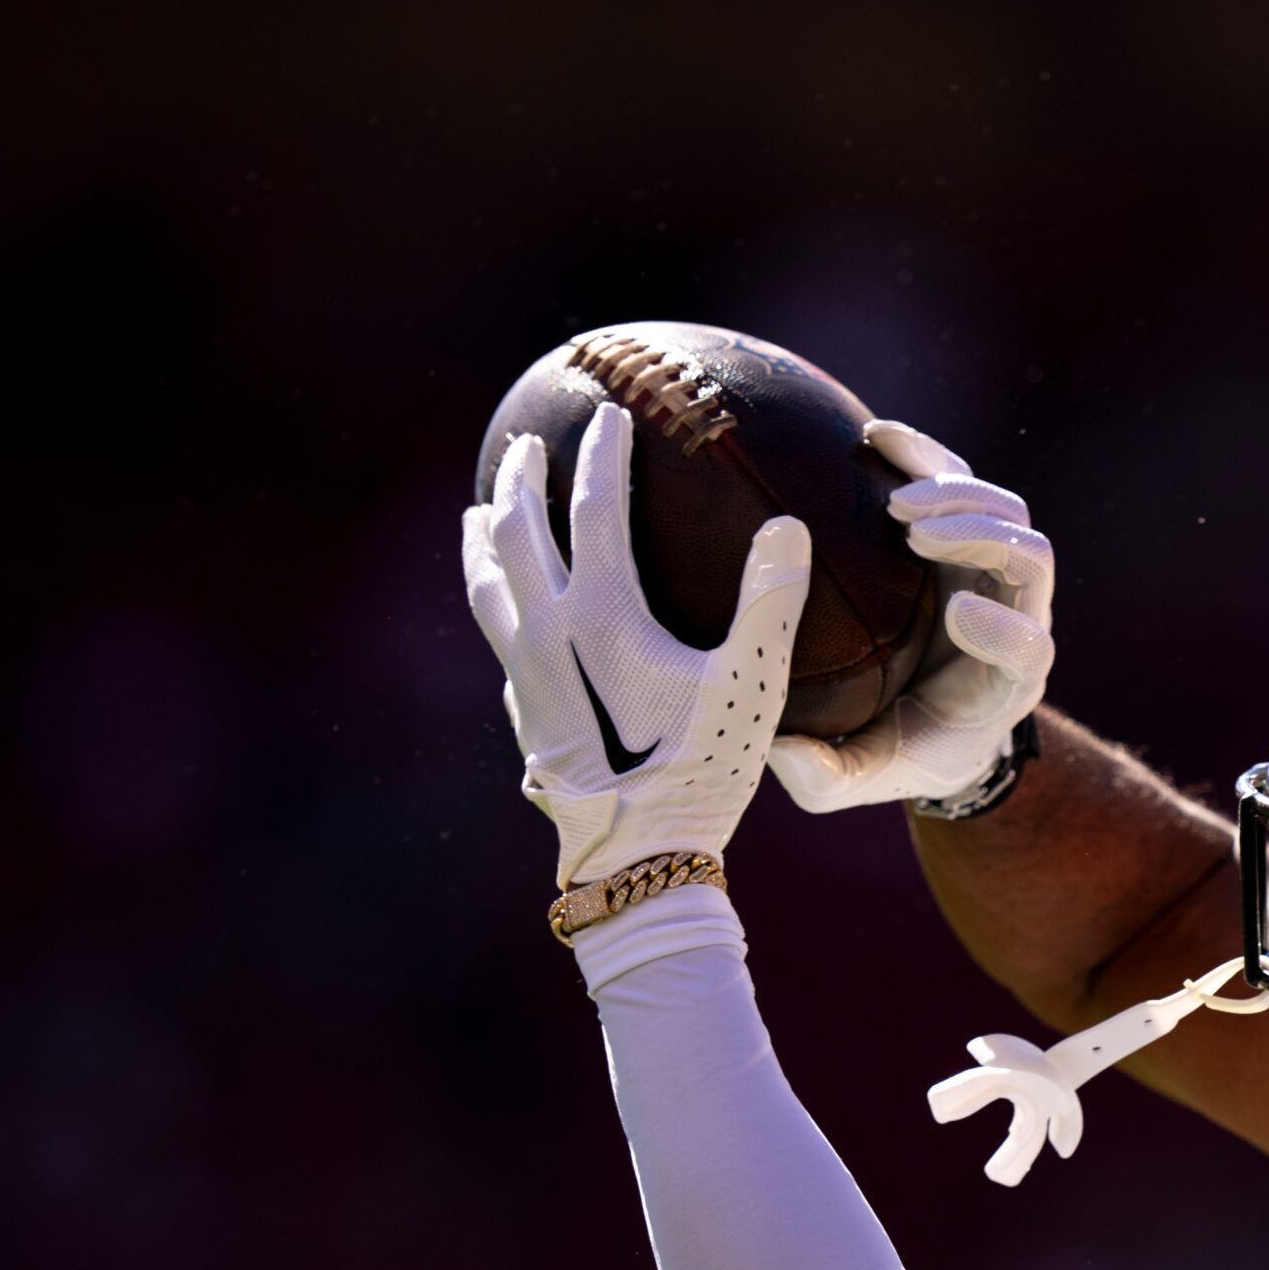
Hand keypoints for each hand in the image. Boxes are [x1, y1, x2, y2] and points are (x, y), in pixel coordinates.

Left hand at [463, 401, 812, 885]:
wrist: (639, 855)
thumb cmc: (702, 770)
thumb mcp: (750, 684)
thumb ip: (769, 603)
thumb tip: (788, 527)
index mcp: (598, 616)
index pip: (595, 510)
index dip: (603, 455)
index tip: (610, 414)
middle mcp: (545, 636)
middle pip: (518, 537)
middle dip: (520, 483)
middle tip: (522, 446)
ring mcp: (525, 678)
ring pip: (489, 590)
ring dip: (485, 543)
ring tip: (480, 515)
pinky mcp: (526, 716)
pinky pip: (500, 638)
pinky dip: (497, 602)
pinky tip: (508, 614)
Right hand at [766, 420, 1052, 813]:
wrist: (929, 713)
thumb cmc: (903, 749)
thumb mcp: (866, 775)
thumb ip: (829, 778)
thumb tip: (782, 755)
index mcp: (1008, 683)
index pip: (1030, 648)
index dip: (1004, 629)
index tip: (954, 616)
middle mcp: (1015, 617)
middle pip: (1030, 560)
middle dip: (981, 536)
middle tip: (912, 531)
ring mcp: (994, 570)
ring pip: (1006, 511)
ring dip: (956, 494)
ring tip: (893, 501)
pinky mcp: (963, 534)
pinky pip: (960, 479)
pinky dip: (926, 456)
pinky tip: (876, 438)